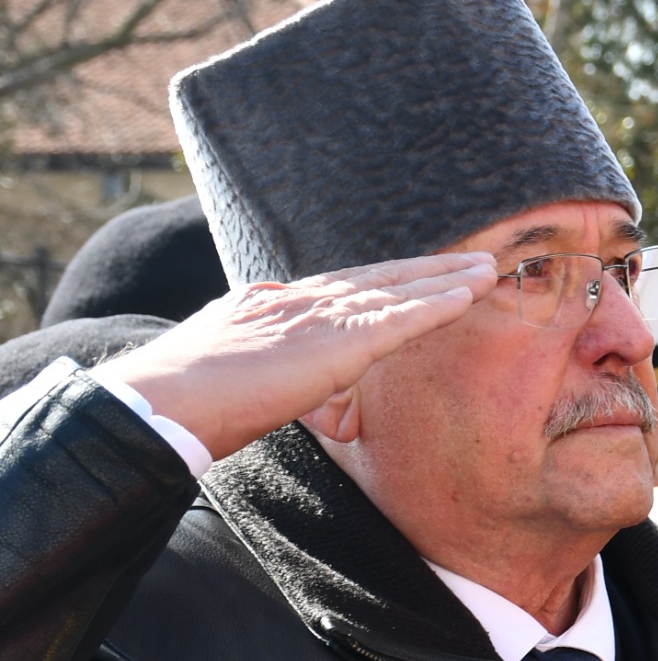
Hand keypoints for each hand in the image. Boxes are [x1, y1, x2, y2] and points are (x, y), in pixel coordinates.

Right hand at [95, 251, 496, 459]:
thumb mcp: (228, 365)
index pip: (345, 285)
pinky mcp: (335, 341)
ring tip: (488, 269)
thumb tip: (283, 372)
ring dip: (447, 279)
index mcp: (275, 302)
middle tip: (475, 258)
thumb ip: (263, 359)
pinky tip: (469, 294)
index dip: (389, 278)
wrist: (167, 401)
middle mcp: (301, 299)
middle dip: (429, 268)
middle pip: (380, 277)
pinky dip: (438, 305)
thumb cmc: (188, 399)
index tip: (421, 272)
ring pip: (397, 290)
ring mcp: (319, 316)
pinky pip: (400, 318)